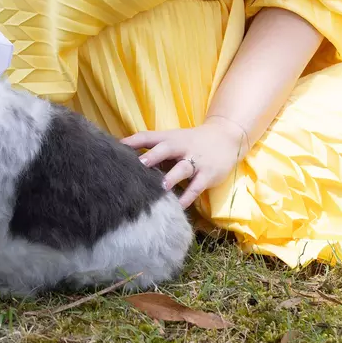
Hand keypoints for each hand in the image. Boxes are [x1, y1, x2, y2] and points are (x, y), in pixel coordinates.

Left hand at [121, 119, 248, 208]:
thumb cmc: (191, 142)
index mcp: (169, 138)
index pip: (148, 136)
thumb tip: (126, 162)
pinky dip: (188, 196)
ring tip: (161, 186)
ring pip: (183, 168)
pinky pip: (196, 187)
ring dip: (172, 177)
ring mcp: (196, 160)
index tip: (116, 148)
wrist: (226, 137)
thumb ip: (153, 149)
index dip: (132, 141)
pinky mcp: (207, 174)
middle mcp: (181, 147)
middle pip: (165, 148)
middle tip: (139, 165)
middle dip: (152, 156)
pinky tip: (179, 206)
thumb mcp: (173, 141)